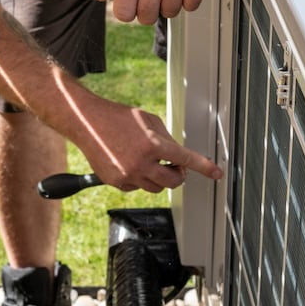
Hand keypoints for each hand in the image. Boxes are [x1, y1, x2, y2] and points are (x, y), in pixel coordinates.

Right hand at [72, 94, 221, 192]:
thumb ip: (166, 139)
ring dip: (159, 177)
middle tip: (175, 166)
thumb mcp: (149, 121)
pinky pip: (137, 187)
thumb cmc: (118, 118)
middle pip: (173, 182)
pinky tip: (131, 163)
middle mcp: (141, 163)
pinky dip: (140, 178)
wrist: (87, 123)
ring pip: (156, 187)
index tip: (217, 173)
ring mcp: (127, 175)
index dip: (204, 167)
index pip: (185, 159)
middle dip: (178, 175)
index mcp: (152, 144)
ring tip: (150, 161)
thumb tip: (177, 156)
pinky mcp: (116, 182)